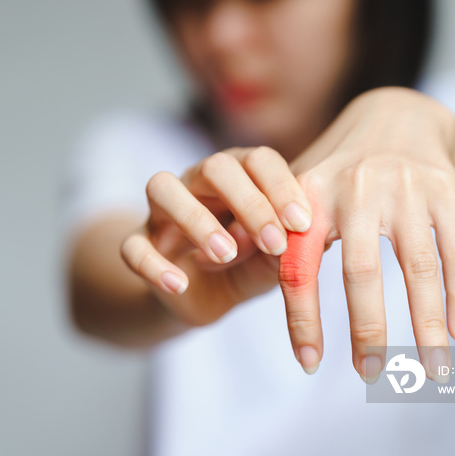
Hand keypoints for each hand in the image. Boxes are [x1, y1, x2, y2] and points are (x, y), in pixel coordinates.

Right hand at [121, 147, 312, 328]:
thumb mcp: (273, 260)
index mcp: (238, 177)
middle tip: (273, 242)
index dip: (281, 186)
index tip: (302, 224)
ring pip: (162, 187)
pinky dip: (154, 265)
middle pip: (214, 165)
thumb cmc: (244, 266)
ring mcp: (162, 211)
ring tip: (225, 254)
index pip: (258, 160)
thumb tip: (322, 233)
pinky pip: (132, 246)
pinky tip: (180, 284)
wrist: (199, 296)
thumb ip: (290, 246)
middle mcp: (197, 182)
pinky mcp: (138, 244)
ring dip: (196, 219)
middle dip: (248, 202)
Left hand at [280, 87, 454, 381]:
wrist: (395, 115)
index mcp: (309, 196)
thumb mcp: (297, 190)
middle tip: (370, 374)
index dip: (301, 318)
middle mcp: (356, 190)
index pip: (298, 266)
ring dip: (424, 326)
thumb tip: (227, 260)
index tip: (308, 364)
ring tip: (429, 372)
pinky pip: (454, 252)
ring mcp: (404, 188)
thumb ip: (269, 228)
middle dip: (366, 330)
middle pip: (360, 272)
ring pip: (417, 268)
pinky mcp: (445, 189)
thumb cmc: (337, 169)